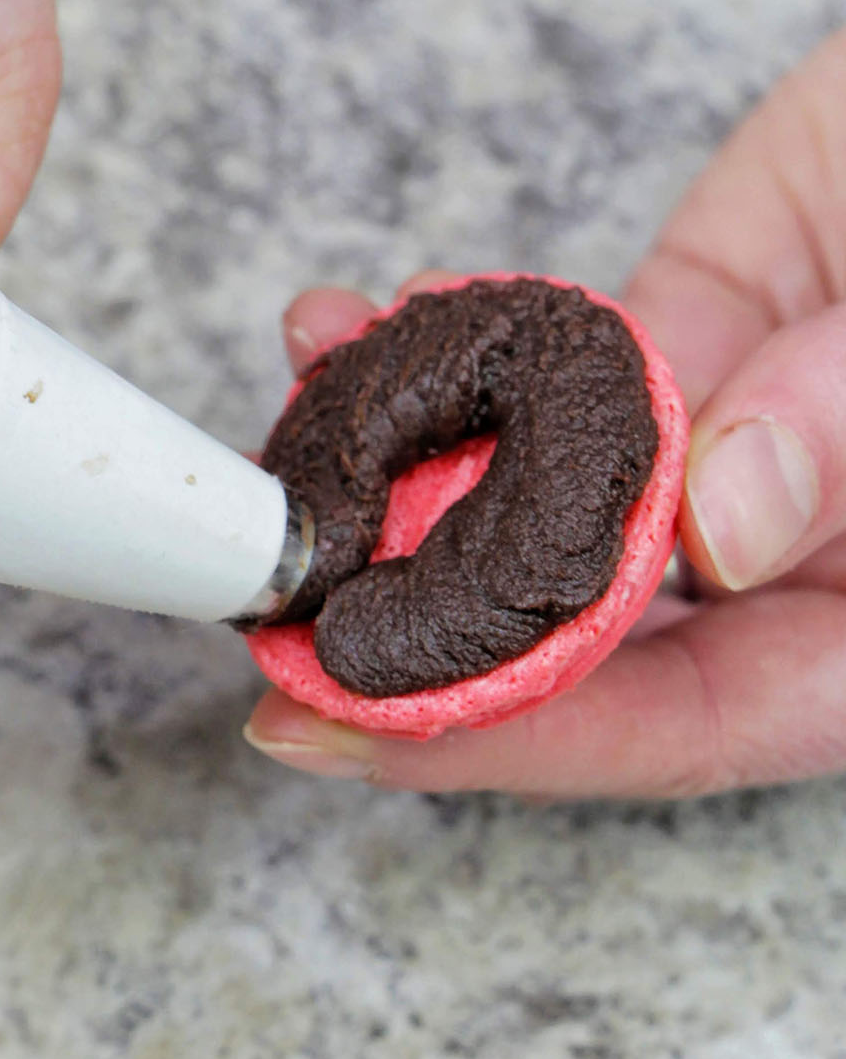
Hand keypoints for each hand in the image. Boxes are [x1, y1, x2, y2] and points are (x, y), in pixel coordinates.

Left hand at [247, 30, 845, 798]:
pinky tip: (366, 327)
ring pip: (539, 483)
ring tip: (297, 439)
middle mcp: (789, 554)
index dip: (509, 735)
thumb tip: (717, 525)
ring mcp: (728, 436)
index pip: (680, 719)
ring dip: (402, 461)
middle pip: (574, 625)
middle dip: (406, 616)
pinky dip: (459, 340)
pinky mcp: (694, 323)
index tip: (347, 727)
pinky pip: (560, 354)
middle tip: (270, 600)